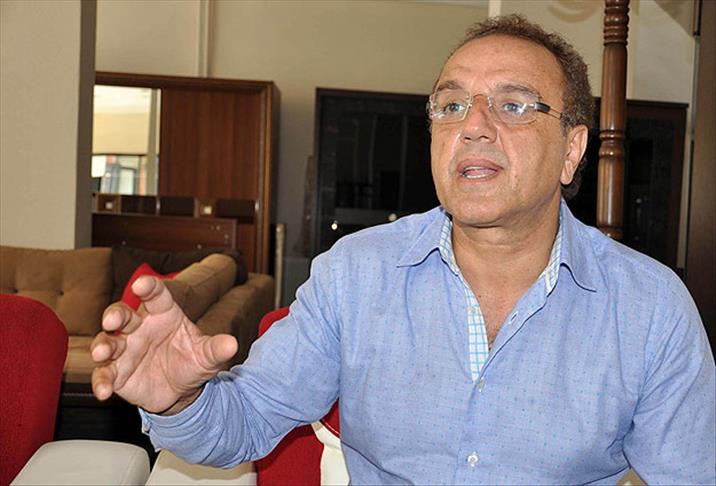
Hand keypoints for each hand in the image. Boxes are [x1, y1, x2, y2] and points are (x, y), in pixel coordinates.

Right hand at [91, 276, 237, 413]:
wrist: (181, 391)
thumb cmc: (192, 362)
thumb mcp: (207, 357)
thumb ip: (216, 349)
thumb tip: (232, 344)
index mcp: (164, 314)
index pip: (155, 296)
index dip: (148, 287)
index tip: (142, 284)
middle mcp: (140, 328)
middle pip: (123, 314)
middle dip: (116, 314)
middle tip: (113, 320)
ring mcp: (125, 350)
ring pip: (108, 341)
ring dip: (102, 346)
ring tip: (102, 353)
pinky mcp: (116, 373)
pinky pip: (104, 374)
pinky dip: (101, 381)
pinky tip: (103, 391)